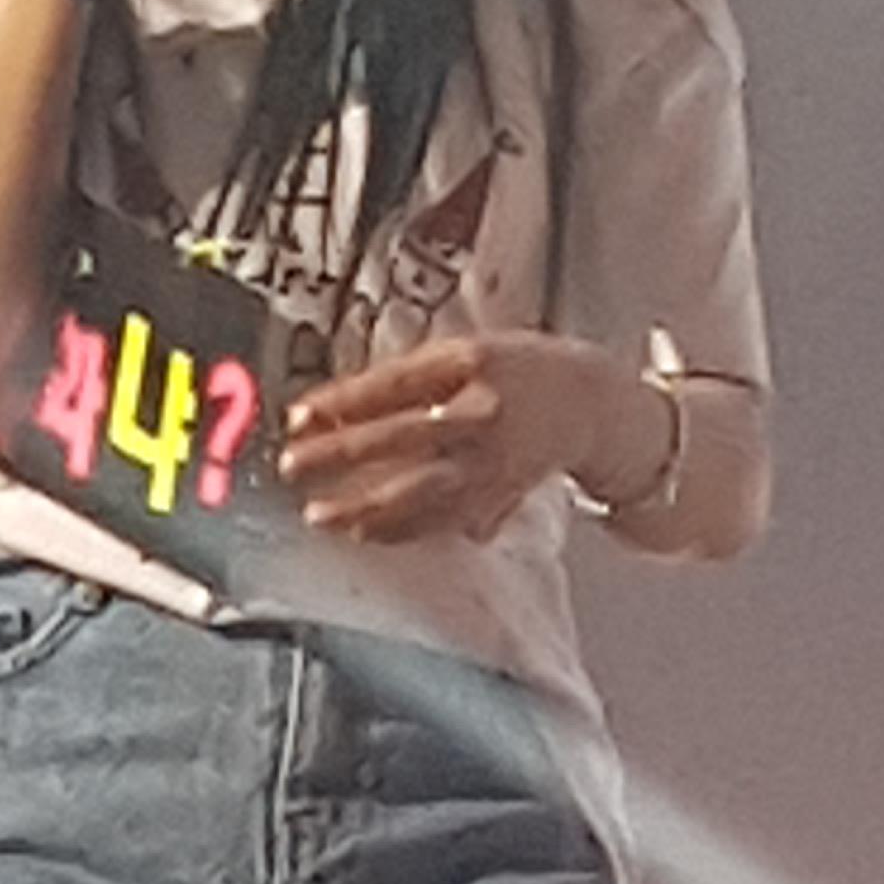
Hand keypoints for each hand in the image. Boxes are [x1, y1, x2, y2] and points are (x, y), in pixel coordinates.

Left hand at [277, 330, 656, 544]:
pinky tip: (363, 532)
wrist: (589, 401)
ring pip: (420, 489)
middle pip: (401, 436)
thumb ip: (406, 378)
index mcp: (471, 362)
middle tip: (293, 465)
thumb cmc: (516, 368)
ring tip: (319, 515)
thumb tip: (333, 407)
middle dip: (341, 455)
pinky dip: (400, 528)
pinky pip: (442, 518)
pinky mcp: (497, 493)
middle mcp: (482, 411)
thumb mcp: (465, 351)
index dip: (343, 402)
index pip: (395, 384)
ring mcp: (492, 458)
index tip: (298, 416)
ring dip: (364, 506)